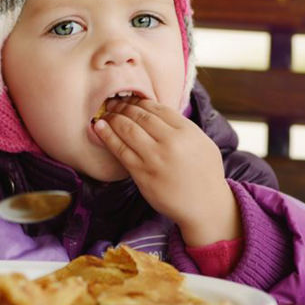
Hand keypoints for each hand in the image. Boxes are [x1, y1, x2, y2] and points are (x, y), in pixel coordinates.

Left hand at [93, 98, 240, 245]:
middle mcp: (171, 142)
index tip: (130, 99)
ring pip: (127, 130)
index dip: (139, 101)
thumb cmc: (205, 173)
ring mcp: (155, 158)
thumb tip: (157, 112)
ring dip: (112, 118)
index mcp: (187, 131)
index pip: (157, 108)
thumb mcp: (202, 143)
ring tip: (104, 113)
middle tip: (112, 103)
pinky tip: (98, 128)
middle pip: (140, 117)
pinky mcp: (142, 174)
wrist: (206, 205)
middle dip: (123, 107)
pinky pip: (120, 151)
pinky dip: (107, 137)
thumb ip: (182, 127)